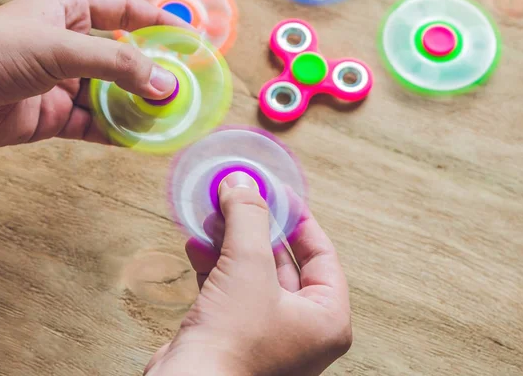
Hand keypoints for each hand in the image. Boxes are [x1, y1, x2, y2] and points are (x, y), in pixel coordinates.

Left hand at [0, 0, 189, 147]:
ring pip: (113, 96)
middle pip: (124, 58)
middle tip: (183, 89)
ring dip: (138, 107)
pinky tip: (139, 138)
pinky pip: (95, 125)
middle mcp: (69, 47)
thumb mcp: (60, 48)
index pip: (124, 12)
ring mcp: (64, 84)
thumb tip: (162, 83)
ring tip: (167, 118)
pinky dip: (117, 132)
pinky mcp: (56, 117)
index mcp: (68, 13)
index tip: (189, 40)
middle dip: (152, 74)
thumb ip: (116, 65)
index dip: (158, 23)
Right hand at [145, 172, 351, 375]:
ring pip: (252, 273)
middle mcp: (301, 329)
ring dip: (230, 242)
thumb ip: (249, 218)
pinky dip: (213, 265)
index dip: (298, 218)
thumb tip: (243, 180)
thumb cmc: (233, 341)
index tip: (277, 191)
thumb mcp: (248, 266)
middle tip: (239, 197)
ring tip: (211, 216)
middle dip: (256, 226)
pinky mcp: (233, 337)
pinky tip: (195, 243)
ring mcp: (266, 334)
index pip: (321, 255)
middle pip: (283, 261)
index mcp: (326, 318)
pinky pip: (229, 290)